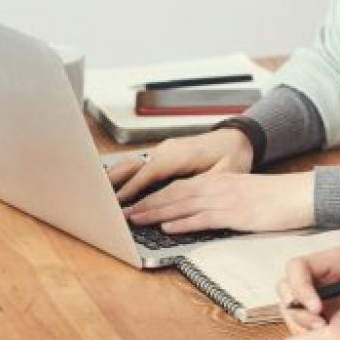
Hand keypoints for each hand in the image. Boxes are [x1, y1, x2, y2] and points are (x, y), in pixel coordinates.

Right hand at [108, 128, 254, 203]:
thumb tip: (183, 197)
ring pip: (135, 163)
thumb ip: (203, 185)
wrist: (238, 138)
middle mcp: (169, 149)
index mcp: (183, 153)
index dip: (135, 186)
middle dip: (118, 183)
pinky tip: (117, 189)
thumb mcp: (226, 174)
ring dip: (118, 179)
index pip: (153, 170)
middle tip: (103, 201)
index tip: (122, 200)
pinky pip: (141, 166)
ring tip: (102, 195)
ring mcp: (164, 150)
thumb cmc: (234, 155)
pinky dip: (127, 176)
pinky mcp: (163, 154)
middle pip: (137, 165)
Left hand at [124, 171, 314, 234]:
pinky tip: (167, 228)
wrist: (298, 194)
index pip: (177, 186)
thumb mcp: (241, 194)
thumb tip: (196, 214)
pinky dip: (182, 223)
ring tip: (134, 221)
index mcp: (217, 179)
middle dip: (146, 203)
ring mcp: (224, 200)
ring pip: (182, 205)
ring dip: (155, 213)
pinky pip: (203, 218)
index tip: (134, 202)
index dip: (153, 195)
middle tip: (124, 213)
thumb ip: (218, 201)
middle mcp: (216, 186)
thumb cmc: (273, 197)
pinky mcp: (234, 214)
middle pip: (173, 194)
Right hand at [277, 246, 339, 331]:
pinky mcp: (333, 317)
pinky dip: (312, 338)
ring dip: (302, 327)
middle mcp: (328, 278)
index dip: (299, 287)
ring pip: (294, 310)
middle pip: (288, 289)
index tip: (316, 309)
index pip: (299, 267)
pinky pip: (309, 327)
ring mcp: (328, 299)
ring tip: (327, 338)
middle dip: (297, 311)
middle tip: (320, 328)